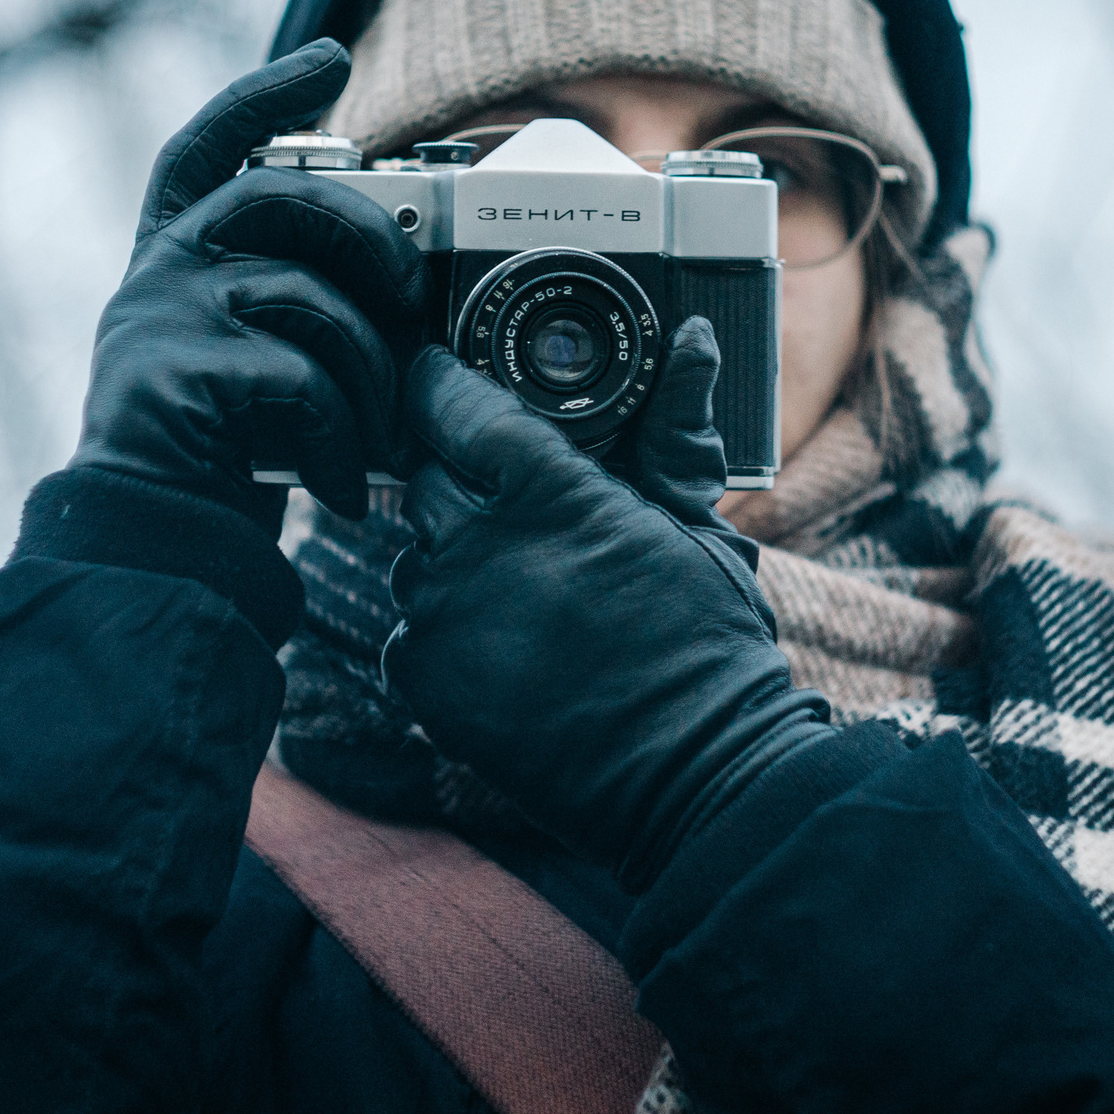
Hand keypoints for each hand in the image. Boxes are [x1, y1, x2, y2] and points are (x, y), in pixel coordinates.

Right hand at [74, 39, 426, 527]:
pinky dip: (342, 436)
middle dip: (363, 233)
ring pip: (304, 294)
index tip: (327, 58)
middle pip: (276, 194)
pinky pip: (299, 376)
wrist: (149, 551)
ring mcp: (161, 318)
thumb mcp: (250, 363)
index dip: (263, 94)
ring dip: (367, 370)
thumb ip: (289, 304)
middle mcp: (159, 274)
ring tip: (380, 434)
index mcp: (173, 261)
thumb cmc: (217, 463)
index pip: (208, 146)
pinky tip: (344, 482)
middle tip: (410, 289)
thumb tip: (401, 283)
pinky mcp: (175, 374)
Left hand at [387, 319, 831, 891]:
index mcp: (546, 491)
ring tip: (521, 592)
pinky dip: (441, 630)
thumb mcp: (698, 525)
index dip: (439, 384)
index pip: (452, 403)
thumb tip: (693, 339)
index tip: (439, 377)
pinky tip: (501, 646)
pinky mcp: (424, 680)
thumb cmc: (706, 645)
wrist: (691, 774)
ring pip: (414, 555)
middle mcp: (476, 545)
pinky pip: (408, 629)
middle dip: (458, 482)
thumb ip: (672, 430)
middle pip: (424, 477)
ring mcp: (442, 615)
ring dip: (451, 560)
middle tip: (511, 508)